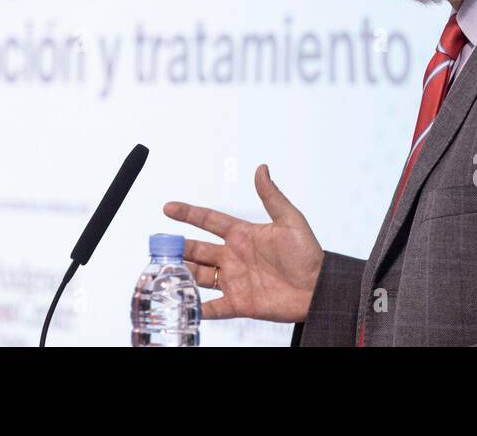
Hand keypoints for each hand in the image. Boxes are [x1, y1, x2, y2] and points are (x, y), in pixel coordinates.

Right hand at [163, 164, 324, 322]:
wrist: (318, 288)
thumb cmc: (308, 254)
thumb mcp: (290, 220)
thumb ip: (272, 196)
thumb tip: (262, 169)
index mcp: (243, 234)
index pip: (209, 220)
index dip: (188, 213)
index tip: (168, 208)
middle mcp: (234, 256)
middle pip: (197, 249)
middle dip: (177, 246)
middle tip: (158, 245)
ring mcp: (234, 279)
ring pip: (199, 275)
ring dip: (182, 274)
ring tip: (163, 272)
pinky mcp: (239, 302)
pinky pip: (213, 307)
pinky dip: (197, 307)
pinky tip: (182, 305)